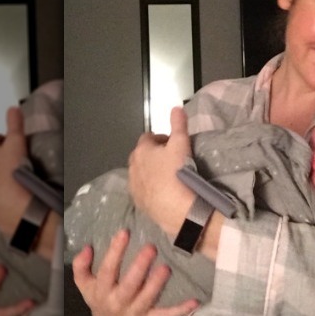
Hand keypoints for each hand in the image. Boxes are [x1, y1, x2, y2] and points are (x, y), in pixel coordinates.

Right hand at [72, 230, 198, 315]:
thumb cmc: (100, 299)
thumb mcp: (85, 285)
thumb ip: (81, 267)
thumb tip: (87, 247)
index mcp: (102, 291)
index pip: (107, 269)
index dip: (115, 251)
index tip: (124, 232)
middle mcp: (118, 302)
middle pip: (128, 285)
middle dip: (139, 267)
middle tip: (151, 248)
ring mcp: (136, 313)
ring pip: (147, 299)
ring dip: (156, 284)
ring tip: (166, 268)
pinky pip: (166, 315)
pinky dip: (181, 309)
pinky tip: (194, 300)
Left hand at [128, 107, 194, 234]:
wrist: (177, 208)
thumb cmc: (178, 172)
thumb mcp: (182, 143)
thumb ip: (179, 124)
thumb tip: (176, 107)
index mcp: (142, 150)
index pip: (147, 137)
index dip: (160, 138)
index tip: (172, 142)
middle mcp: (133, 167)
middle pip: (141, 155)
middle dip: (153, 154)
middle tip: (171, 158)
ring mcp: (134, 186)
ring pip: (140, 173)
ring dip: (151, 171)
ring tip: (168, 175)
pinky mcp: (138, 202)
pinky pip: (143, 189)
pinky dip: (150, 187)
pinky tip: (164, 191)